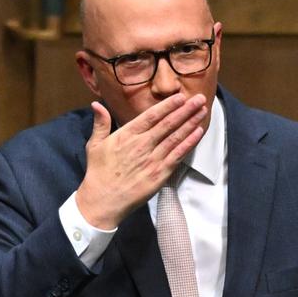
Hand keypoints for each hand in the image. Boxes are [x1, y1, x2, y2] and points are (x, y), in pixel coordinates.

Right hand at [75, 94, 206, 228]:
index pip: (151, 116)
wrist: (103, 200)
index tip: (180, 96)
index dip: (168, 105)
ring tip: (203, 111)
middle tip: (200, 98)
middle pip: (168, 123)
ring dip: (191, 123)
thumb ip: (100, 123)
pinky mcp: (160, 173)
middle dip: (186, 110)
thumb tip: (96, 104)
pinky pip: (178, 155)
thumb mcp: (94, 145)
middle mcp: (142, 144)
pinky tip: (198, 133)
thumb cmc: (99, 173)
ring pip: (176, 137)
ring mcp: (153, 159)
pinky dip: (189, 143)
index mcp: (127, 135)